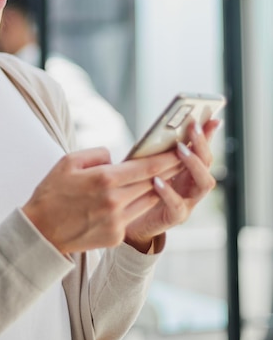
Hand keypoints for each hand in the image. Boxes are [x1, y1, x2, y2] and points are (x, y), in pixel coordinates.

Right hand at [22, 147, 181, 254]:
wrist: (41, 231)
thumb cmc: (52, 192)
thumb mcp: (67, 161)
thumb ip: (97, 154)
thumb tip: (115, 157)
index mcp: (103, 179)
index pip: (146, 167)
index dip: (166, 158)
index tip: (180, 150)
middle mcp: (114, 201)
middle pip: (152, 184)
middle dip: (167, 171)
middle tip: (179, 160)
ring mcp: (117, 221)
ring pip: (147, 201)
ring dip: (154, 189)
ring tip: (161, 177)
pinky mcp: (115, 236)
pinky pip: (133, 216)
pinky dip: (135, 206)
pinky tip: (132, 198)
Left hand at [124, 119, 220, 249]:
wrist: (130, 222)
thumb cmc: (139, 189)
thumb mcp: (148, 165)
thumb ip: (157, 150)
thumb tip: (161, 127)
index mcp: (188, 172)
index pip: (203, 150)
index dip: (208, 135)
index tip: (210, 117)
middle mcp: (193, 185)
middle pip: (208, 163)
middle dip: (202, 144)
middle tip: (192, 128)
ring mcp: (188, 201)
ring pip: (204, 183)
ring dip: (194, 164)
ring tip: (180, 149)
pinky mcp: (175, 217)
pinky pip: (178, 205)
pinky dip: (169, 192)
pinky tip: (157, 180)